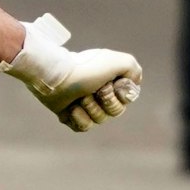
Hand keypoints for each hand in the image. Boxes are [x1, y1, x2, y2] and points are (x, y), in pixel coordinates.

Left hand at [0, 14, 143, 131]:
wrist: (56, 77)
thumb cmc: (85, 68)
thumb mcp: (116, 61)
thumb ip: (133, 69)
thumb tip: (134, 83)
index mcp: (111, 81)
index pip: (127, 99)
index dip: (120, 94)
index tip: (110, 84)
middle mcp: (100, 93)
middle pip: (116, 112)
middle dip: (105, 101)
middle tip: (91, 89)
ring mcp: (85, 105)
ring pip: (100, 120)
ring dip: (90, 107)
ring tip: (78, 96)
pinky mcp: (71, 116)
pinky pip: (84, 127)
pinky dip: (79, 118)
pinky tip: (71, 108)